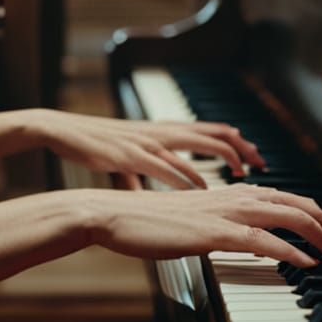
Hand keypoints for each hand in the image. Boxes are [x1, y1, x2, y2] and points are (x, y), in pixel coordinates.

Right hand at [32, 110, 266, 189]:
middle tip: (259, 161)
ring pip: (193, 145)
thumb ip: (138, 173)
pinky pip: (164, 166)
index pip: (206, 128)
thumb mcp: (123, 158)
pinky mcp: (132, 155)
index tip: (252, 155)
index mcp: (159, 130)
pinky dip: (185, 178)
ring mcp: (146, 141)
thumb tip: (143, 192)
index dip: (232, 139)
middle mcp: (158, 131)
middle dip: (237, 145)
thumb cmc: (92, 145)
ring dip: (217, 158)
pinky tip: (200, 190)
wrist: (62, 129)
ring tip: (239, 173)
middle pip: (209, 131)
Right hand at [86, 183, 321, 267]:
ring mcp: (220, 212)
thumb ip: (207, 222)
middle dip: (320, 219)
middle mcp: (226, 196)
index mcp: (219, 192)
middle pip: (288, 199)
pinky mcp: (212, 232)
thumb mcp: (181, 219)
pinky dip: (290, 250)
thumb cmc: (139, 219)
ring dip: (315, 231)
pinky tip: (307, 263)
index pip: (274, 194)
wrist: (110, 214)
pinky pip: (262, 240)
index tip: (321, 226)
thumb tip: (223, 233)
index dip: (303, 207)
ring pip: (283, 213)